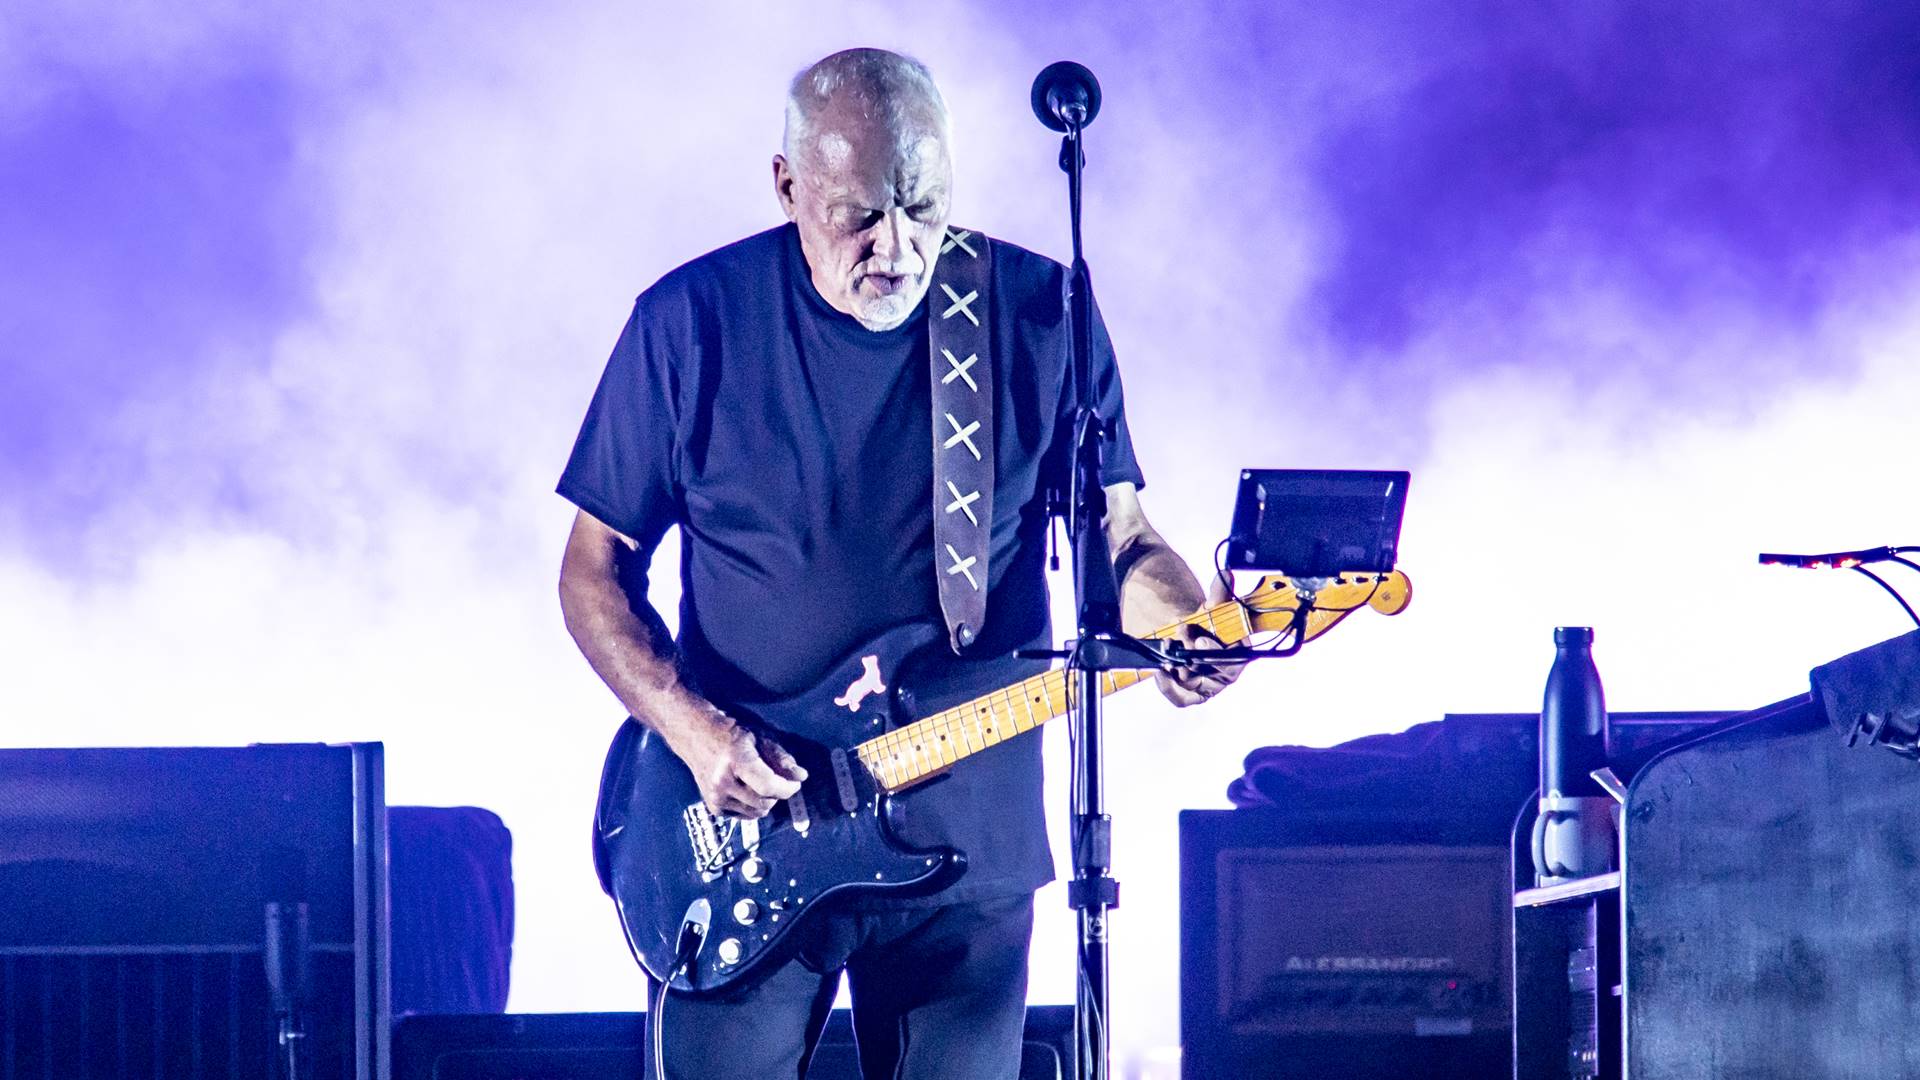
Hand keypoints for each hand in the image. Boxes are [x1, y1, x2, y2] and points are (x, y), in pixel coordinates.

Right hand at [673, 712, 807, 819]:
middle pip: (764, 802)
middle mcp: (722, 782)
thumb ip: (781, 758)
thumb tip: (800, 777)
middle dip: (777, 794)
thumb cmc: (732, 733)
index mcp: (735, 761)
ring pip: (756, 812)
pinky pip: (745, 816)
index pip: (767, 786)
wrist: (696, 735)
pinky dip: (752, 806)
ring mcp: (715, 797)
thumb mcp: (760, 737)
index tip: (795, 784)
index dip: (787, 788)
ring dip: (766, 801)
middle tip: (777, 780)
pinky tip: (748, 790)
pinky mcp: (714, 807)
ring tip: (761, 783)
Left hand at [1155, 571, 1245, 706]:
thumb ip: (1219, 592)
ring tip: (1167, 651)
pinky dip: (1168, 686)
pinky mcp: (1191, 694)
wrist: (1189, 635)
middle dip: (1193, 654)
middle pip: (1212, 671)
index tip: (1200, 639)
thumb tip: (1225, 573)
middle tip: (1179, 638)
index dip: (1216, 650)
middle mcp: (1226, 674)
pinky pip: (1180, 697)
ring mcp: (1209, 686)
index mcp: (1240, 654)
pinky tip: (1160, 670)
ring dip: (1178, 667)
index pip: (1234, 659)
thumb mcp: (1212, 606)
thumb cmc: (1207, 624)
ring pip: (1194, 683)